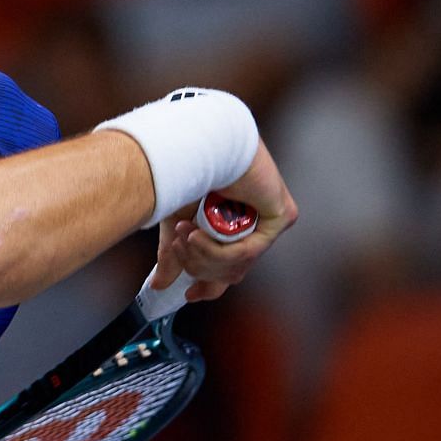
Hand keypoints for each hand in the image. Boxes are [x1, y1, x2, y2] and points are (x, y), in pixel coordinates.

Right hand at [150, 138, 297, 302]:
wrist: (202, 145)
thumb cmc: (187, 174)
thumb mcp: (176, 223)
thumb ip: (173, 255)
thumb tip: (159, 285)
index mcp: (232, 229)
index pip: (227, 271)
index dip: (207, 286)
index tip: (188, 295)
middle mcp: (254, 228)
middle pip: (228, 274)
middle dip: (197, 265)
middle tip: (178, 247)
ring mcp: (270, 224)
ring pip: (236, 266)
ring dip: (203, 255)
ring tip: (185, 234)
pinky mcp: (282, 217)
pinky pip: (249, 252)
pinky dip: (219, 249)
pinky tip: (199, 233)